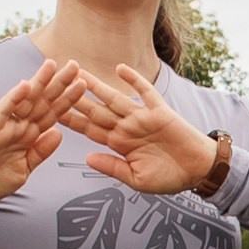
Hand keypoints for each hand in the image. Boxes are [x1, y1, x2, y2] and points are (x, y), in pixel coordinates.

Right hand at [0, 57, 88, 204]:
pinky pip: (3, 111)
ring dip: (39, 82)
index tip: (83, 85)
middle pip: (43, 101)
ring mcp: (5, 126)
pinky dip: (13, 98)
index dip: (68, 100)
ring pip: (25, 100)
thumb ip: (40, 151)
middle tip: (76, 65)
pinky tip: (25, 85)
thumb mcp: (25, 168)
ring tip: (53, 65)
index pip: (52, 113)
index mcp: (29, 135)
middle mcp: (19, 126)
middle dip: (59, 84)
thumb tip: (58, 133)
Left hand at [61, 65, 227, 195]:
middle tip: (56, 84)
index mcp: (119, 144)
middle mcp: (127, 128)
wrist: (198, 171)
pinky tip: (120, 69)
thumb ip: (113, 167)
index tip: (50, 112)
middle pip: (96, 111)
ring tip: (79, 72)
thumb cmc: (169, 178)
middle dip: (76, 99)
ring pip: (115, 98)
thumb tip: (87, 158)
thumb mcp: (137, 179)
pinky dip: (134, 81)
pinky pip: (146, 93)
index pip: (89, 130)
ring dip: (97, 86)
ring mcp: (142, 118)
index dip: (71, 121)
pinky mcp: (160, 111)